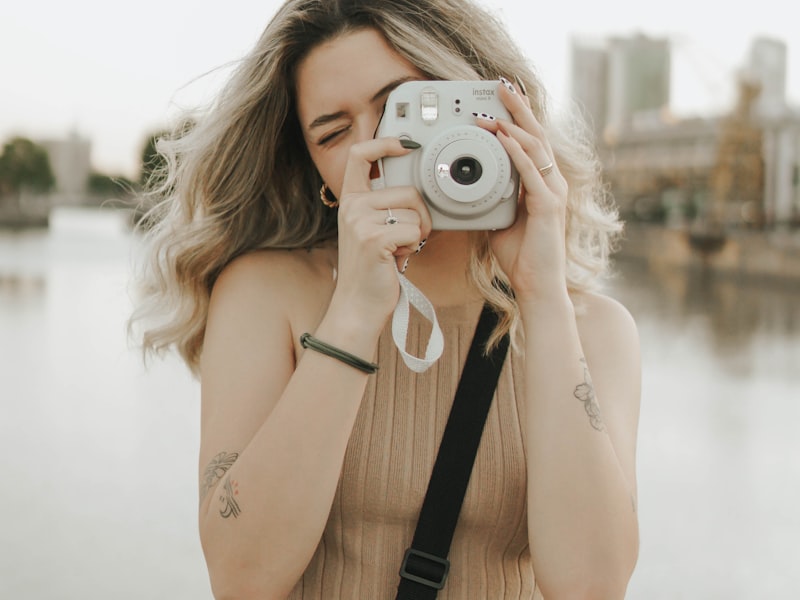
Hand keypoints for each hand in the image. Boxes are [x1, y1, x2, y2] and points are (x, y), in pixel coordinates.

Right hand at [331, 137, 431, 326]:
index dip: (385, 143)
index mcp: (351, 200)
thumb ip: (384, 207)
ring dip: (417, 234)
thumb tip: (417, 189)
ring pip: (414, 212)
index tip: (407, 145)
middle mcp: (352, 206)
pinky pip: (413, 231)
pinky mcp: (373, 238)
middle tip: (407, 238)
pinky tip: (397, 258)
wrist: (357, 306)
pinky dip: (413, 247)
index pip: (360, 155)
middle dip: (420, 216)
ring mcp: (360, 221)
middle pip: (407, 191)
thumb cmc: (372, 270)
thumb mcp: (371, 230)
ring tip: (398, 250)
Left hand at [475, 80, 570, 302]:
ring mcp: (552, 192)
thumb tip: (469, 188)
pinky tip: (502, 139)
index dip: (517, 118)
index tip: (501, 99)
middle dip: (518, 108)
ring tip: (492, 110)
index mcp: (540, 184)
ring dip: (511, 126)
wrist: (536, 285)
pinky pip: (530, 173)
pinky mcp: (548, 206)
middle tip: (501, 85)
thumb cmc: (520, 256)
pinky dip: (516, 153)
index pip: (530, 142)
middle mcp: (551, 183)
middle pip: (536, 135)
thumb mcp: (500, 220)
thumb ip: (492, 200)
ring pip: (534, 148)